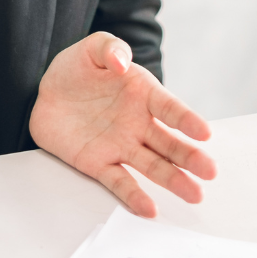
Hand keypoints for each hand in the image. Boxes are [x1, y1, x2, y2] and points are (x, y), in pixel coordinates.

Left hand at [28, 32, 216, 215]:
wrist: (46, 92)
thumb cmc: (77, 68)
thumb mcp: (93, 48)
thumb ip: (111, 49)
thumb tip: (122, 63)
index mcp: (142, 93)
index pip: (169, 108)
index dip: (187, 120)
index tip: (204, 132)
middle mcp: (138, 123)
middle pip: (169, 142)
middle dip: (190, 157)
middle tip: (210, 171)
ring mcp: (121, 145)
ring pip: (152, 166)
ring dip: (173, 180)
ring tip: (195, 194)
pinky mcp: (100, 164)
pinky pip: (119, 182)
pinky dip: (134, 196)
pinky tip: (150, 209)